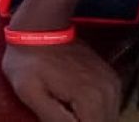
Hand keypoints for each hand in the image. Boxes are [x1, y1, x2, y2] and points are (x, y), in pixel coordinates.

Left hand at [3, 41, 120, 121]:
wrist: (39, 26)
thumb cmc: (27, 59)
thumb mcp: (28, 91)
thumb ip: (51, 117)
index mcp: (90, 99)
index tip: (55, 114)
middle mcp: (108, 92)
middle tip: (58, 110)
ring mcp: (111, 83)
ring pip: (106, 116)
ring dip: (88, 117)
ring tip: (64, 107)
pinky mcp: (109, 77)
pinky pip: (108, 104)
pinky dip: (94, 109)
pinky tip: (74, 102)